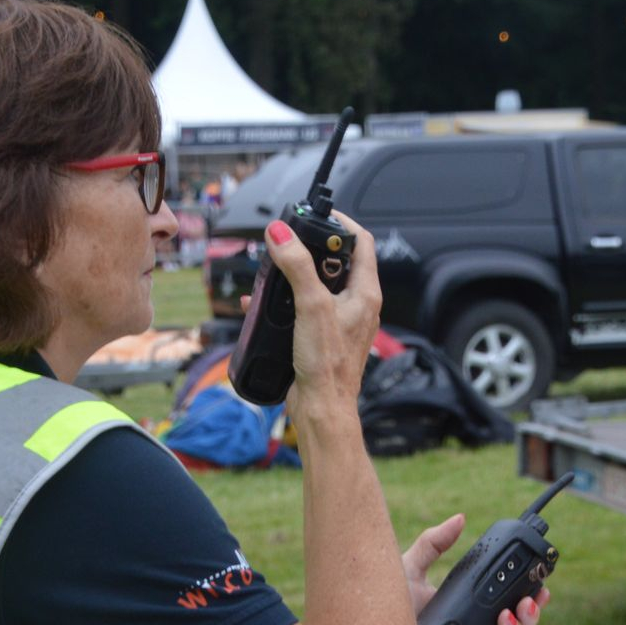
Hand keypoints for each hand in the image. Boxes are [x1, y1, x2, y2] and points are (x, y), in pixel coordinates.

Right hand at [256, 210, 380, 422]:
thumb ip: (297, 267)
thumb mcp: (311, 306)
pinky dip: (284, 302)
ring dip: (293, 276)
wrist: (322, 410)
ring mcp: (340, 322)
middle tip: (287, 242)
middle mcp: (357, 305)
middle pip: (336, 262)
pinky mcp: (322, 338)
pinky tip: (260, 304)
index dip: (341, 223)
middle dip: (309, 250)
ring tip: (272, 270)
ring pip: (317, 285)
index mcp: (365, 293)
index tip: (317, 215)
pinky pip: (303, 309)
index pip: (361, 242)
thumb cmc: (328, 365)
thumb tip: (280, 233)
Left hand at [400, 514, 549, 624]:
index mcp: (467, 614)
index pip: (507, 609)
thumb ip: (433, 544)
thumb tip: (460, 518)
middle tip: (533, 599)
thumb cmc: (380, 608)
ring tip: (510, 615)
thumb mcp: (409, 570)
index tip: (543, 586)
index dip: (529, 601)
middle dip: (530, 618)